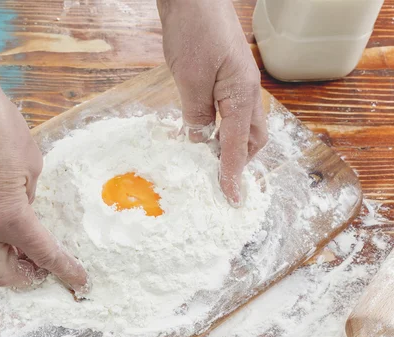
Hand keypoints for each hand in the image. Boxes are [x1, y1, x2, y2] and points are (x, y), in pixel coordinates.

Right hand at [0, 74, 88, 292]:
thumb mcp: (31, 164)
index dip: (64, 271)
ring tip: (25, 238)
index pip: (43, 255)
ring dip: (7, 255)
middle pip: (1, 276)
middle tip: (43, 263)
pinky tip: (4, 216)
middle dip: (25, 276)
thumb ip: (29, 198)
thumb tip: (24, 212)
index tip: (79, 282)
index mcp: (8, 216)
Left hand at [158, 0, 267, 206]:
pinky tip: (206, 132)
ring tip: (212, 161)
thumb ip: (196, 114)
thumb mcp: (190, 79)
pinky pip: (232, 112)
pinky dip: (222, 128)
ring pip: (244, 126)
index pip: (238, 145)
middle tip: (219, 178)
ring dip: (232, 146)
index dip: (232, 173)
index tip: (229, 197)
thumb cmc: (194, 32)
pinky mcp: (228, 78)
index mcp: (243, 94)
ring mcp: (240, 84)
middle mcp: (248, 92)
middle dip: (240, 161)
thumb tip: (199, 143)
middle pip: (253, 138)